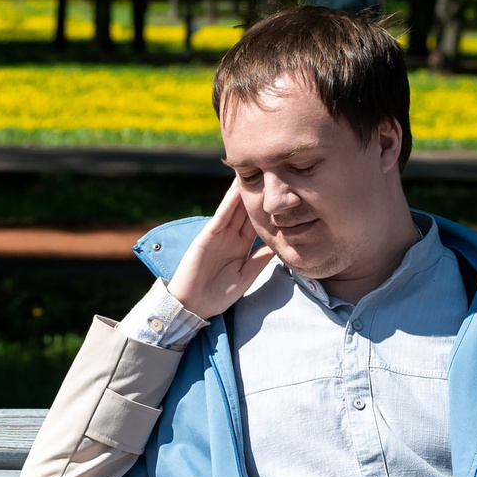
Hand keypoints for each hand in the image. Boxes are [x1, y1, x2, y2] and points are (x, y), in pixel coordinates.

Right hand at [166, 181, 275, 318]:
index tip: (283, 192)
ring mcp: (218, 234)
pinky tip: (237, 188)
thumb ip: (260, 260)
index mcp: (241, 246)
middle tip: (272, 170)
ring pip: (235, 208)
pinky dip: (229, 202)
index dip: (268, 207)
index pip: (257, 222)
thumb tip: (278, 245)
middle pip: (247, 210)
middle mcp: (231, 236)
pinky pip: (221, 216)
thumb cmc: (217, 296)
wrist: (193, 306)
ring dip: (243, 189)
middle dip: (257, 191)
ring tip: (256, 169)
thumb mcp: (245, 277)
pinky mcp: (207, 236)